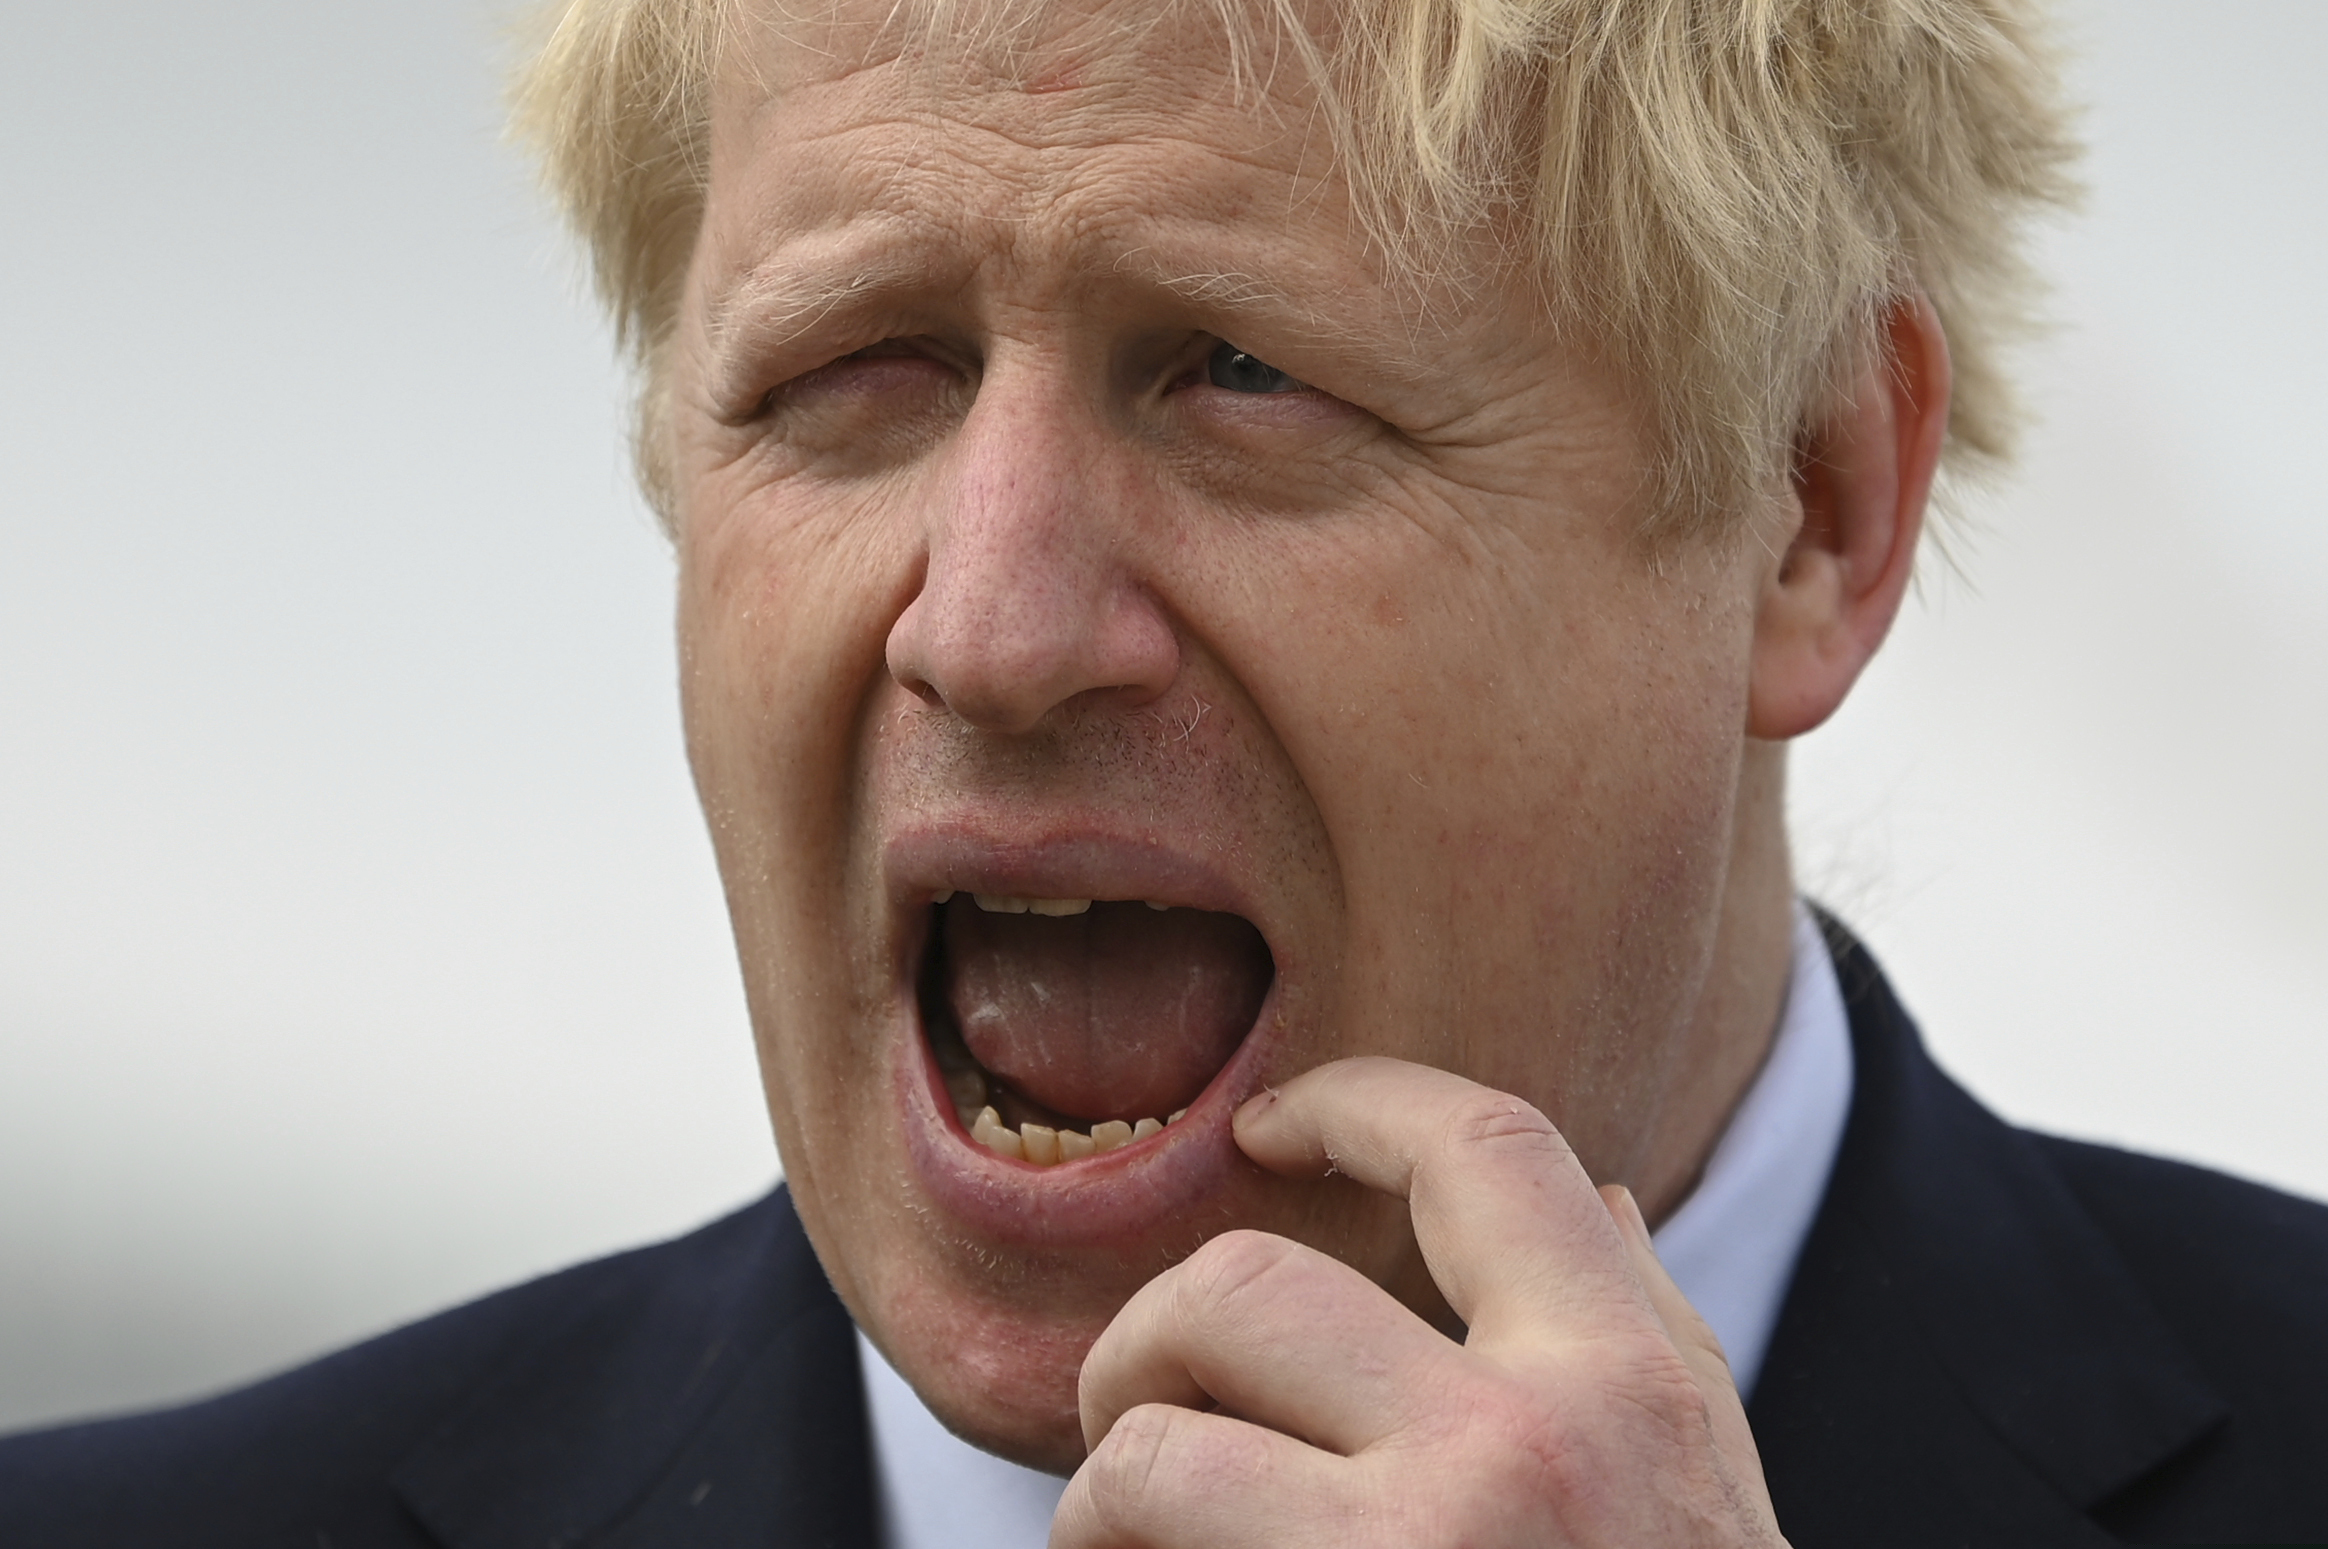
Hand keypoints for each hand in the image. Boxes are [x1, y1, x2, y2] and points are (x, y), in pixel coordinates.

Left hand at [1050, 1057, 1786, 1547]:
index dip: (1358, 1101)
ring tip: (1128, 1544)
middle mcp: (1516, 1461)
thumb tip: (1596, 1194)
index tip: (1273, 1124)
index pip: (1482, 1151)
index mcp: (1623, 1389)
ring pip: (1146, 1460)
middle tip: (1144, 1404)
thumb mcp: (1706, 1491)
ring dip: (1104, 1501)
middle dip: (1150, 1343)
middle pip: (1237, 1292)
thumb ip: (1647, 1334)